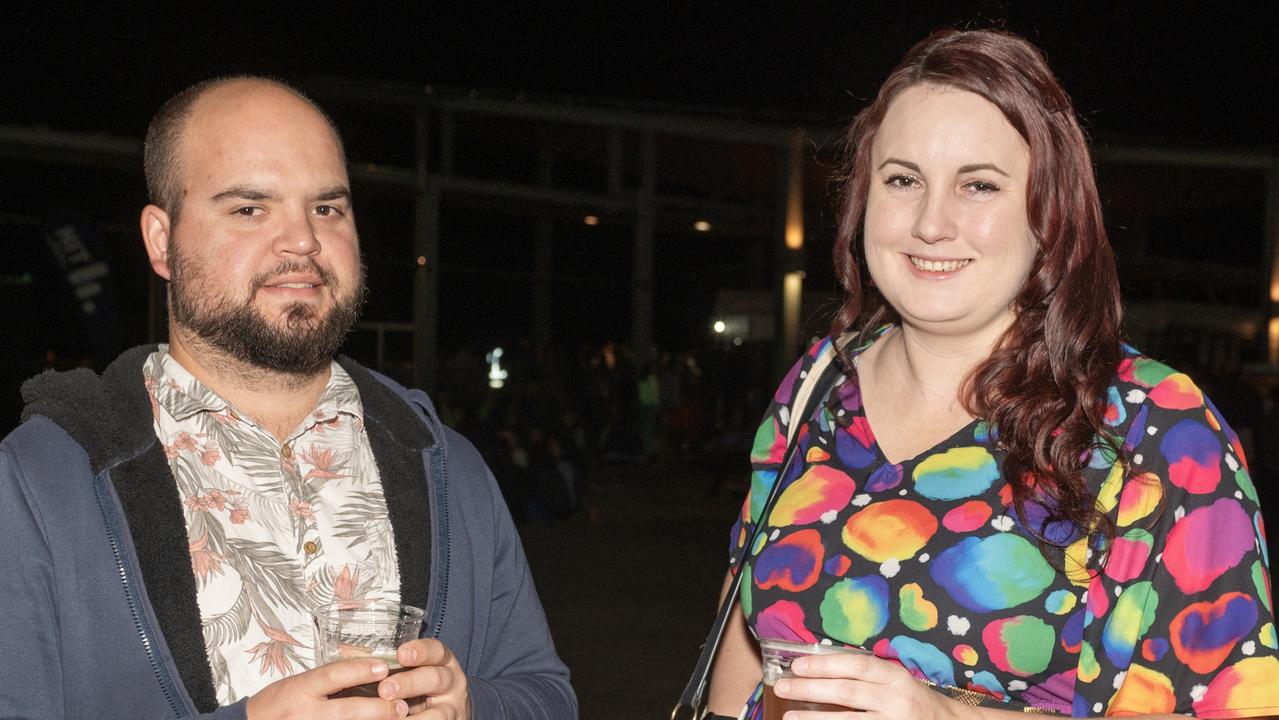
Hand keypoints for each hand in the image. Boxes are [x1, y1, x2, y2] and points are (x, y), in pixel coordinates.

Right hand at [246, 657, 408, 718]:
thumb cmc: (276, 704)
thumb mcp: (297, 685)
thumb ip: (327, 681)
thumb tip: (367, 671)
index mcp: (299, 689)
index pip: (332, 676)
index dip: (358, 671)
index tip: (382, 667)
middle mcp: (303, 712)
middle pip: (347, 710)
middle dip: (377, 709)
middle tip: (402, 706)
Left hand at [376, 639, 470, 718]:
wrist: (444, 715)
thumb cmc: (420, 690)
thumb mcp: (415, 673)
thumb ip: (396, 669)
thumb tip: (361, 666)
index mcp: (442, 662)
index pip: (435, 650)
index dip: (420, 651)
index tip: (401, 654)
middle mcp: (452, 681)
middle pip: (435, 678)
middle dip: (409, 683)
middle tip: (385, 690)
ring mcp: (452, 707)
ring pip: (437, 711)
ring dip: (414, 717)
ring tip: (394, 717)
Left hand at [774, 652, 970, 719]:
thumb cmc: (914, 699)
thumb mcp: (895, 680)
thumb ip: (867, 674)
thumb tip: (819, 667)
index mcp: (895, 676)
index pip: (856, 665)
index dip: (825, 664)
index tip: (797, 665)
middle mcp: (895, 700)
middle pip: (847, 692)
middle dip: (811, 689)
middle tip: (782, 686)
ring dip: (814, 719)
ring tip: (788, 716)